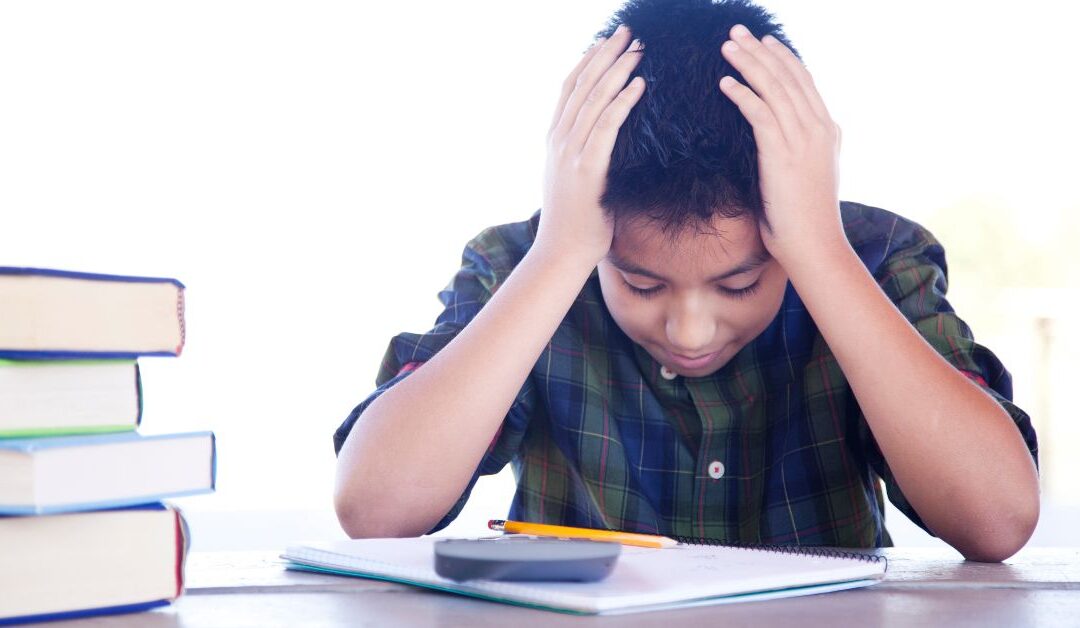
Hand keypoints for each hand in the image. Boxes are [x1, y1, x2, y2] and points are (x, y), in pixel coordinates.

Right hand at [536, 25, 645, 267]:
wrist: (561, 253)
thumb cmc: (577, 222)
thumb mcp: (574, 180)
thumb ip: (585, 156)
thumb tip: (605, 144)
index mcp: (555, 140)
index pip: (571, 88)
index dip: (590, 60)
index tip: (608, 40)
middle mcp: (559, 141)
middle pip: (583, 85)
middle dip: (607, 55)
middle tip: (628, 31)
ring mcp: (570, 154)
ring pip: (596, 100)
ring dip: (619, 70)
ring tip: (639, 49)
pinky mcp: (587, 170)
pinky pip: (607, 127)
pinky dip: (623, 102)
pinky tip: (639, 84)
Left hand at [718, 24, 844, 263]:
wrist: (814, 246)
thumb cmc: (805, 220)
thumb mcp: (809, 177)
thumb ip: (802, 153)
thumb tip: (785, 144)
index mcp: (828, 131)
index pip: (804, 83)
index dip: (783, 59)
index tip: (764, 42)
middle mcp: (819, 129)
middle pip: (787, 77)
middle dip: (760, 52)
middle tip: (737, 32)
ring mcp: (803, 140)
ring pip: (773, 89)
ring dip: (748, 65)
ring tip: (726, 47)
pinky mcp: (782, 154)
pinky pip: (759, 114)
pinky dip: (742, 95)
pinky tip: (725, 83)